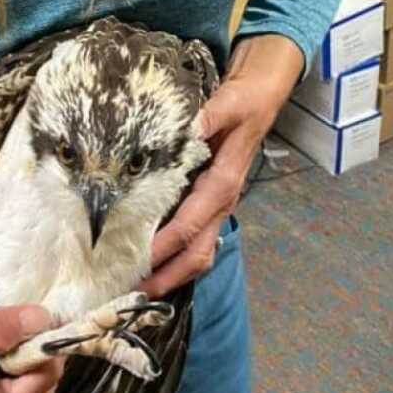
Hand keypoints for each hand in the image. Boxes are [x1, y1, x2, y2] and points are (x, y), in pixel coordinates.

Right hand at [0, 214, 62, 392]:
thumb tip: (40, 324)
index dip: (40, 373)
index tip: (49, 338)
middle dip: (46, 363)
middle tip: (49, 327)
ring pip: (36, 376)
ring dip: (44, 350)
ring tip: (40, 321)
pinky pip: (29, 357)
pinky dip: (38, 341)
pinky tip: (36, 321)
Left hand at [142, 34, 303, 298]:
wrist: (260, 101)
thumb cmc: (242, 103)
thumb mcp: (228, 104)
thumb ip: (208, 117)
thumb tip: (187, 130)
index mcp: (223, 184)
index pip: (192, 224)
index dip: (165, 244)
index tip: (137, 259)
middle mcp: (221, 203)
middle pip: (198, 253)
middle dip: (168, 275)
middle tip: (132, 291)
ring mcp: (217, 207)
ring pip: (199, 252)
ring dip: (171, 272)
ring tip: (137, 285)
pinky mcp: (211, 203)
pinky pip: (196, 239)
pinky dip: (175, 256)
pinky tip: (150, 260)